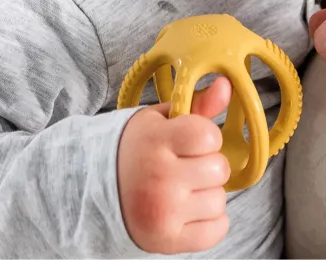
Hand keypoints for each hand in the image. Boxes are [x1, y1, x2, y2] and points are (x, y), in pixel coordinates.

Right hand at [117, 77, 231, 253]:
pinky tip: (190, 209)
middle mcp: (160, 178)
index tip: (192, 139)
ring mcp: (164, 212)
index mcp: (156, 142)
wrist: (98, 189)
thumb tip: (227, 85)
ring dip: (209, 193)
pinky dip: (211, 221)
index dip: (207, 135)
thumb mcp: (160, 120)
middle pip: (220, 169)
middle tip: (187, 164)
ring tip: (185, 188)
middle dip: (209, 164)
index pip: (209, 135)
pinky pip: (217, 230)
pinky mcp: (168, 241)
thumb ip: (197, 105)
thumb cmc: (138, 148)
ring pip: (220, 200)